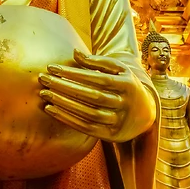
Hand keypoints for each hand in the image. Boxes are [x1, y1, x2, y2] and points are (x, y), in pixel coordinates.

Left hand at [38, 50, 154, 142]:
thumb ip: (98, 61)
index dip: (74, 73)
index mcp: (128, 84)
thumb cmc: (125, 86)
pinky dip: (67, 119)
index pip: (98, 78)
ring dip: (64, 104)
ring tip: (45, 94)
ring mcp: (119, 121)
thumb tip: (75, 52)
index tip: (53, 67)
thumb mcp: (119, 70)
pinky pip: (86, 128)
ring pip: (88, 113)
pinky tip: (51, 109)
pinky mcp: (111, 136)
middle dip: (65, 87)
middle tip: (44, 79)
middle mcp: (125, 104)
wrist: (145, 114)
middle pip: (92, 96)